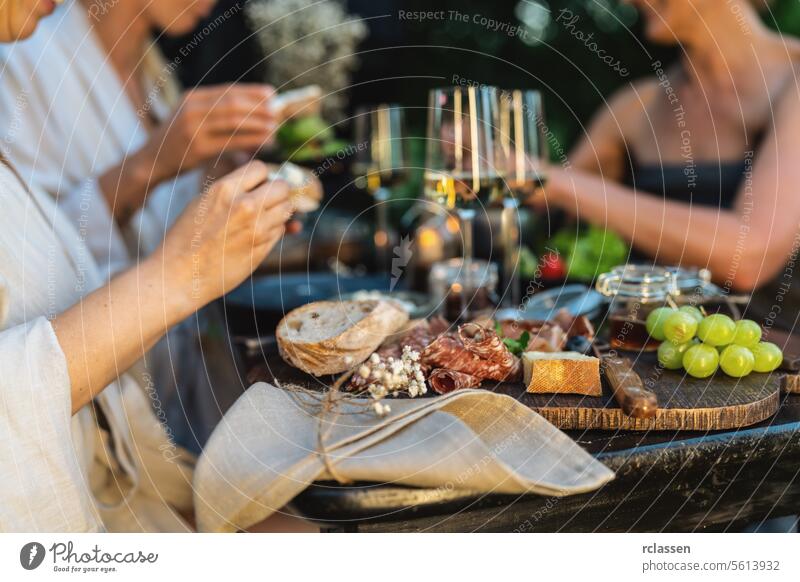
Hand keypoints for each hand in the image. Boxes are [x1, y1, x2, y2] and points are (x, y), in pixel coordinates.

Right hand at [146, 84, 277, 181]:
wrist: (152, 161)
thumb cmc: (180, 141)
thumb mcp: (192, 118)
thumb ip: (217, 112)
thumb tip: (255, 110)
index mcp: (193, 97)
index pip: (228, 89)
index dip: (253, 91)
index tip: (272, 94)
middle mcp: (192, 108)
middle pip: (233, 103)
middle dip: (258, 107)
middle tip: (277, 112)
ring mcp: (193, 127)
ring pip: (234, 121)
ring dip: (258, 123)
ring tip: (275, 127)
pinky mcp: (198, 147)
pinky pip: (231, 141)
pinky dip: (251, 140)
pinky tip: (265, 142)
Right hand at [153, 161, 292, 311]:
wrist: (180, 275)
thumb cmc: (186, 238)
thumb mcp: (202, 202)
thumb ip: (231, 189)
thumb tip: (261, 182)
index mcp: (224, 189)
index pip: (261, 168)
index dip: (261, 177)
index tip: (258, 185)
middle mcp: (244, 206)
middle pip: (282, 187)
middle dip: (277, 193)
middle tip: (267, 201)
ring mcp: (256, 229)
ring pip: (286, 210)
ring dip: (278, 213)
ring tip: (260, 219)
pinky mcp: (262, 248)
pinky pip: (280, 231)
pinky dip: (274, 231)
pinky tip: (256, 236)